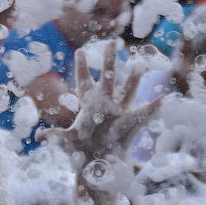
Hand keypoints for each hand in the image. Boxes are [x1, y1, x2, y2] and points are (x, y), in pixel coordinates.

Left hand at [40, 41, 160, 161]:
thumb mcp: (67, 140)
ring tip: (138, 63)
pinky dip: (155, 106)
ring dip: (133, 78)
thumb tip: (39, 137)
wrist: (98, 162)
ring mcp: (119, 111)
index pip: (85, 82)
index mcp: (89, 104)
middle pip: (108, 78)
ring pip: (127, 90)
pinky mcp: (130, 123)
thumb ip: (54, 136)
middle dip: (110, 61)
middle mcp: (105, 103)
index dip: (83, 67)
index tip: (80, 50)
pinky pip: (145, 113)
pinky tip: (165, 98)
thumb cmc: (81, 149)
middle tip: (112, 42)